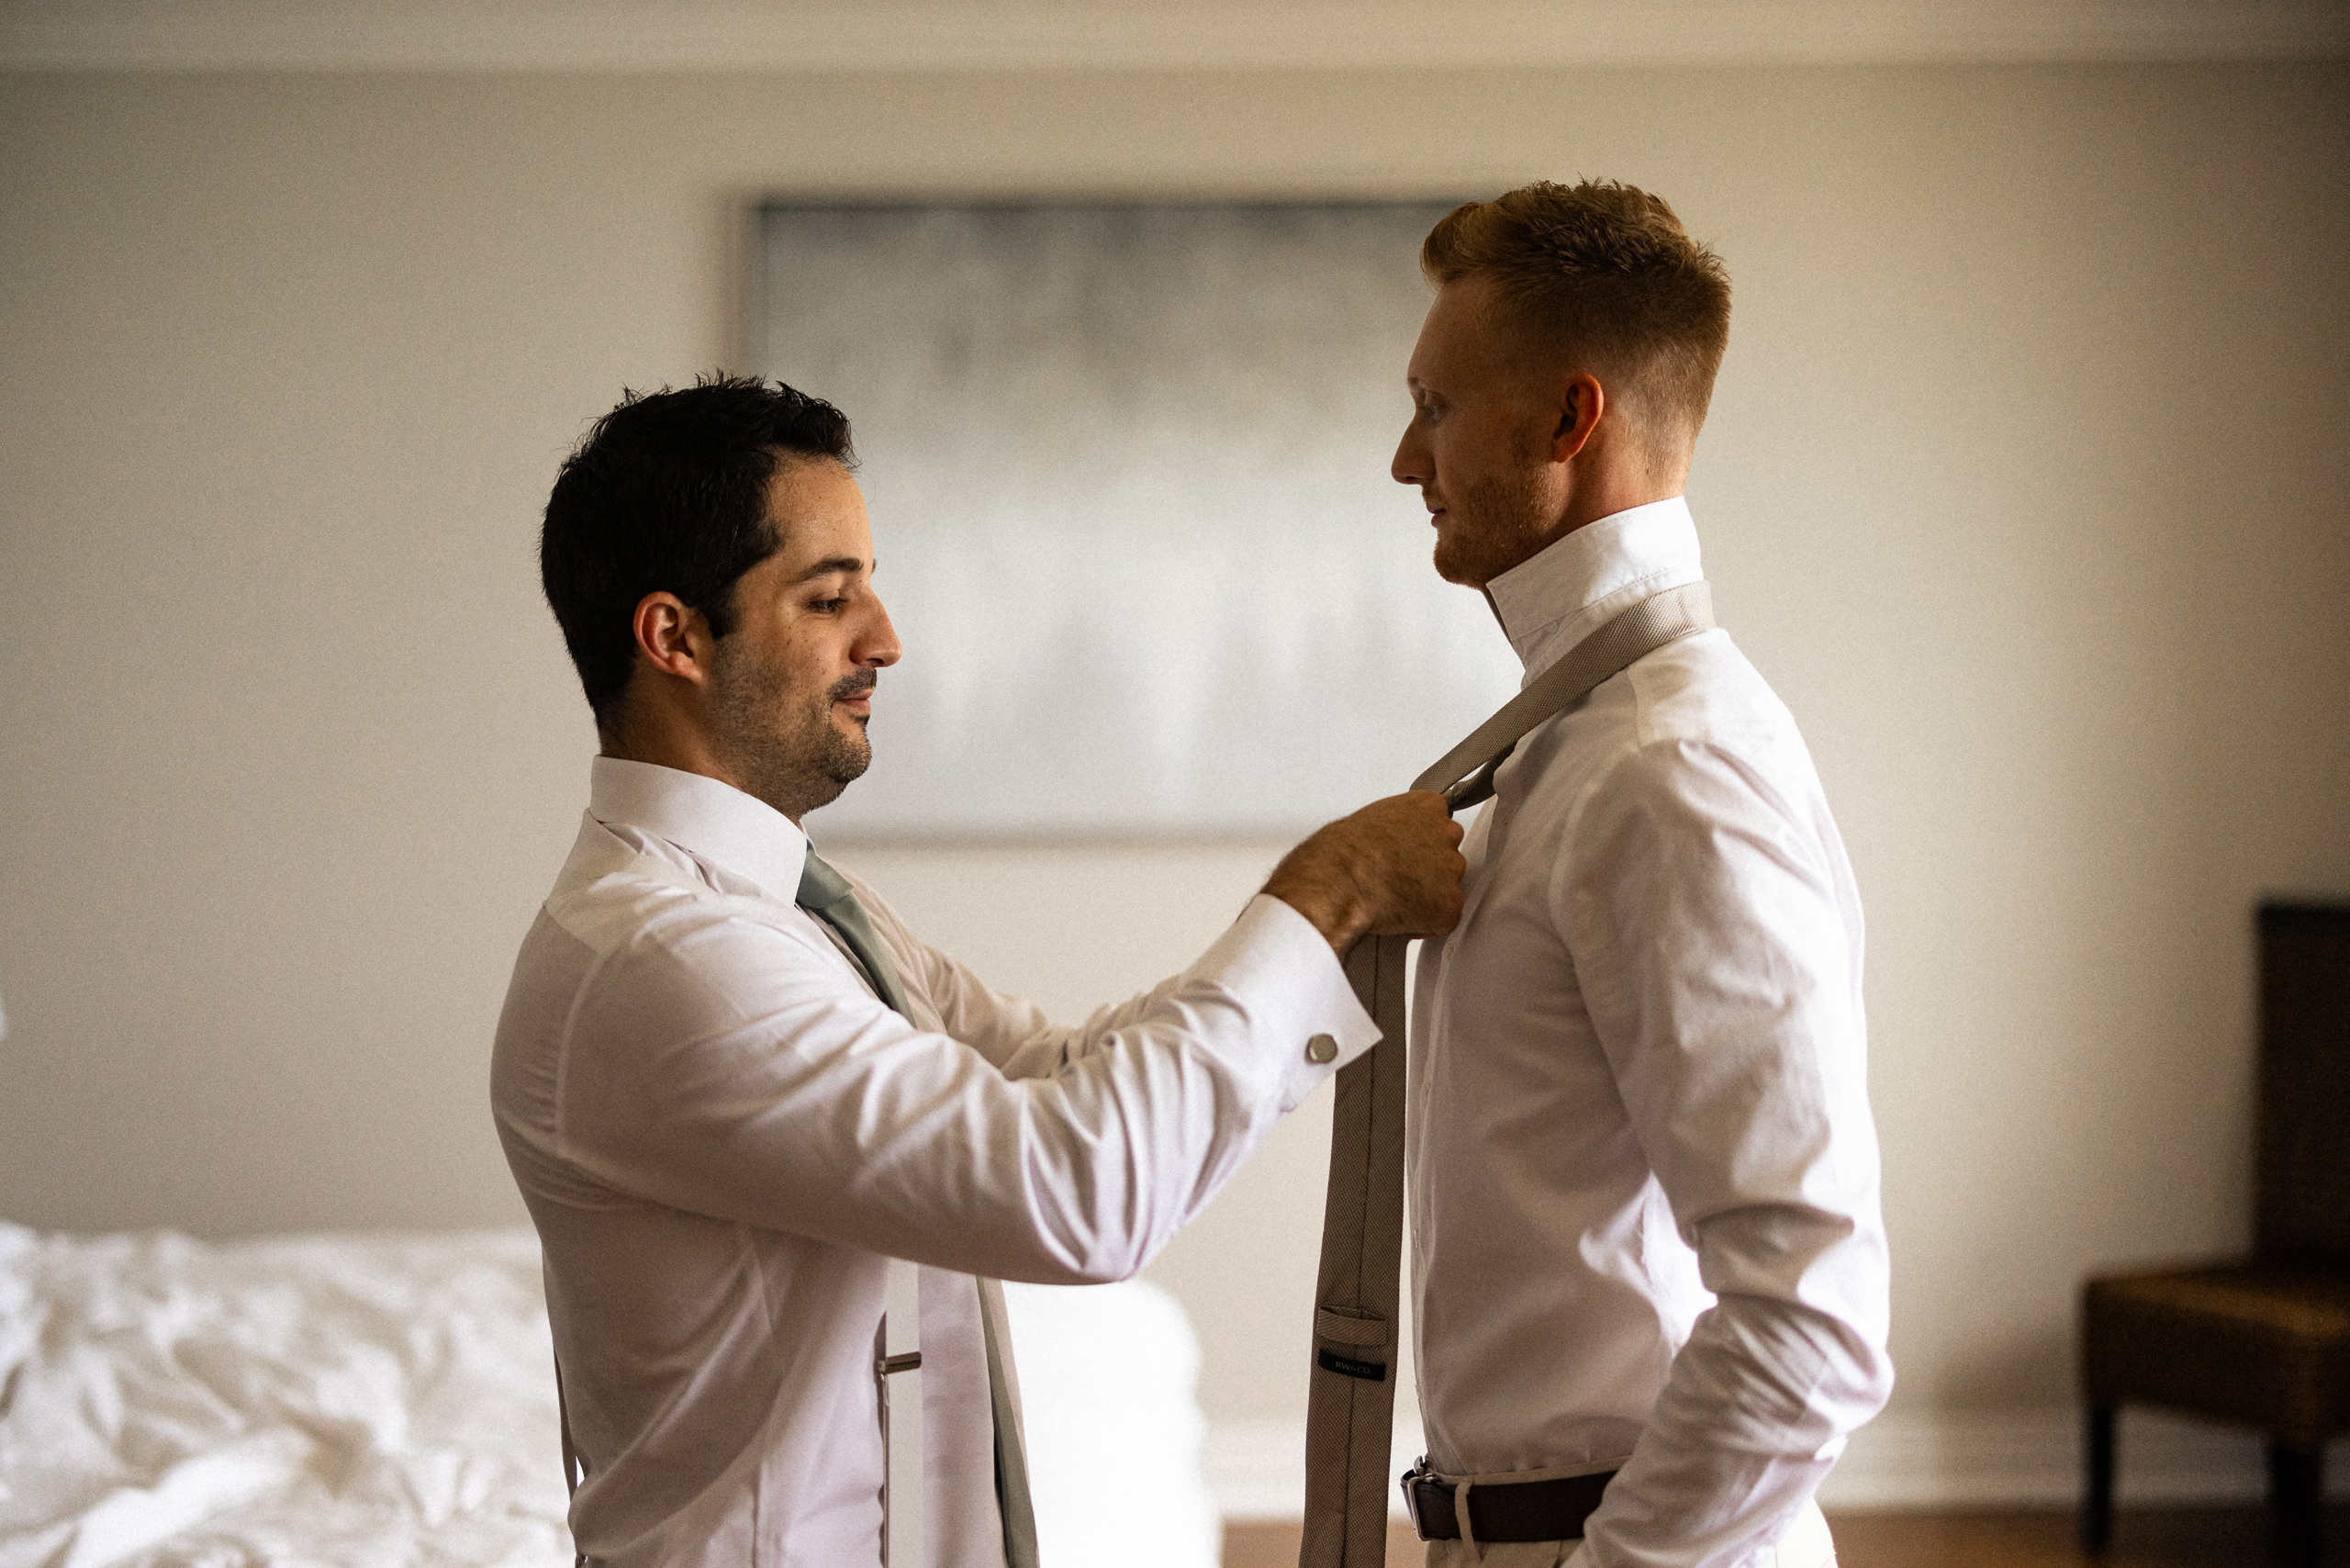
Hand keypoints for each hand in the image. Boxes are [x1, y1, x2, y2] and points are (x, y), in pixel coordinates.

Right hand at [1261, 791, 1466, 953]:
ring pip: (1447, 888)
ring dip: (1428, 896)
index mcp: (1429, 807)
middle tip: (1400, 878)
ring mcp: (1452, 871)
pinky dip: (1425, 925)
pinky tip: (1399, 918)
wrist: (1339, 881)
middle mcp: (1447, 834)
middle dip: (1429, 869)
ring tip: (1394, 899)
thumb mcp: (1371, 818)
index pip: (1439, 823)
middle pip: (1448, 854)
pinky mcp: (1449, 905)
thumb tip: (1393, 841)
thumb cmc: (1343, 852)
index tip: (1405, 854)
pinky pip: (1443, 920)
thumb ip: (1397, 827)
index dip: (1420, 844)